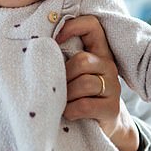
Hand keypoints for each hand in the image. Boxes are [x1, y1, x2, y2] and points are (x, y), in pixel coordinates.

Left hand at [55, 15, 138, 150]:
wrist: (100, 125)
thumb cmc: (78, 93)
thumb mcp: (72, 72)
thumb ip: (63, 57)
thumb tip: (36, 44)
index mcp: (98, 51)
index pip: (92, 25)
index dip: (73, 27)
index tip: (55, 40)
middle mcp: (109, 65)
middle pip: (83, 60)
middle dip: (65, 76)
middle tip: (58, 87)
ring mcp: (113, 87)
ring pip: (84, 83)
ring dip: (66, 95)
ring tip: (62, 101)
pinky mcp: (112, 108)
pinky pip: (84, 105)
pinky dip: (70, 110)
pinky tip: (68, 112)